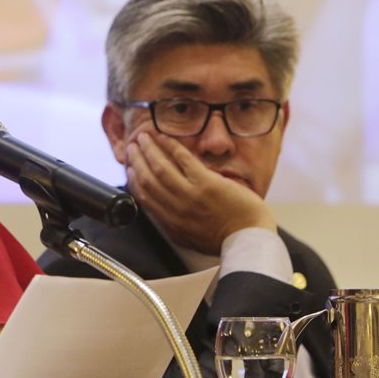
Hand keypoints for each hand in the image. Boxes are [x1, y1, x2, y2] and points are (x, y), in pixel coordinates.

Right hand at [125, 132, 274, 253]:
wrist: (249, 240)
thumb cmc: (226, 239)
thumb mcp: (190, 237)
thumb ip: (173, 223)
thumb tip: (160, 210)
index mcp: (170, 224)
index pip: (143, 197)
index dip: (133, 179)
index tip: (129, 168)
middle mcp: (176, 210)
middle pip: (148, 180)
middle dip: (137, 160)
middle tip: (132, 147)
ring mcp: (191, 196)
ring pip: (160, 168)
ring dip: (149, 150)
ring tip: (143, 138)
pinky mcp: (207, 184)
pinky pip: (183, 160)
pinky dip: (170, 147)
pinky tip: (163, 138)